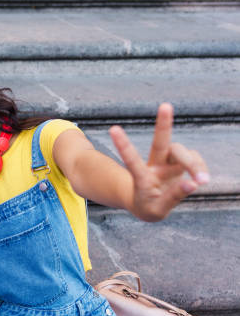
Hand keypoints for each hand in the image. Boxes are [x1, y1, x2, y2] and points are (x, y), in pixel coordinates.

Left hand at [109, 103, 208, 221]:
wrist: (150, 204)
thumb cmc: (149, 206)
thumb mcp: (156, 210)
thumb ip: (173, 197)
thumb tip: (193, 183)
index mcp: (142, 177)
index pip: (133, 160)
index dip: (124, 145)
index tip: (113, 129)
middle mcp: (155, 165)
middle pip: (160, 143)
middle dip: (163, 124)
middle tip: (165, 105)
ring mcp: (169, 162)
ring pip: (182, 152)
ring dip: (193, 164)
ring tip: (202, 181)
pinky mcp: (181, 164)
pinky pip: (195, 161)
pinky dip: (200, 169)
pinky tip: (201, 180)